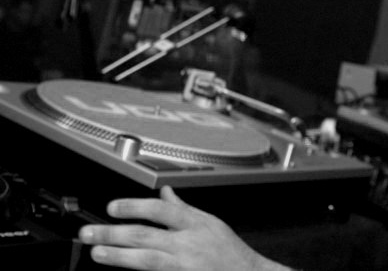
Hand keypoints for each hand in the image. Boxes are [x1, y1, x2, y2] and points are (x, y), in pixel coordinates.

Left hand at [79, 186, 291, 270]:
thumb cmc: (230, 251)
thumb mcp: (210, 222)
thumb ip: (184, 208)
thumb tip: (165, 192)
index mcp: (196, 223)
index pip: (161, 210)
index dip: (135, 207)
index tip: (112, 208)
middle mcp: (189, 244)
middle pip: (146, 235)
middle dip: (113, 233)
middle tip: (89, 232)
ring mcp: (184, 266)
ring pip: (146, 260)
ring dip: (118, 256)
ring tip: (97, 252)